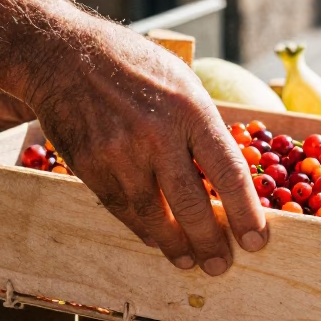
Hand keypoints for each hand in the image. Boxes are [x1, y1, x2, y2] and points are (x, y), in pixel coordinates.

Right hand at [27, 21, 267, 275]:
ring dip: (174, 245)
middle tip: (220, 266)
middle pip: (192, 204)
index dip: (245, 213)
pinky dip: (141, 228)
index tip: (256, 241)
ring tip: (189, 262)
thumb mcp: (182, 83)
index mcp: (191, 109)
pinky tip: (154, 239)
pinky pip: (121, 208)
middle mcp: (158, 133)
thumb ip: (202, 126)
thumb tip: (225, 175)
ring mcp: (121, 152)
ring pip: (154, 215)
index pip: (228, 172)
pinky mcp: (91, 165)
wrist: (63, 55)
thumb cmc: (133, 66)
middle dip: (210, 243)